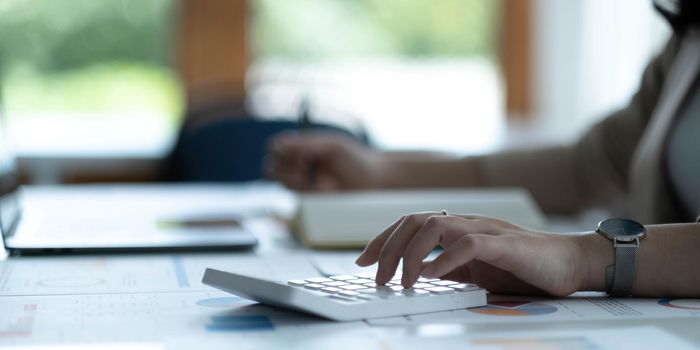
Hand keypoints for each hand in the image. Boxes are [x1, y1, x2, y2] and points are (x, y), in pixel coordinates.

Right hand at [266, 132, 383, 190]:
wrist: (375, 181)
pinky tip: (330, 190)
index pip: (275, 147)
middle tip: (303, 171)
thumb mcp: (332, 147)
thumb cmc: (355, 159)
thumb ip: (306, 145)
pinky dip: (313, 193)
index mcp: (302, 145)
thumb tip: (279, 146)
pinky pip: (300, 197)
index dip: (279, 152)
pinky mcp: (310, 199)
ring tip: (323, 182)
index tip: (297, 155)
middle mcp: (298, 163)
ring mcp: (303, 182)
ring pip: (284, 183)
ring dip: (299, 182)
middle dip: (285, 170)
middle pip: (271, 167)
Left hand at [355, 212, 590, 296]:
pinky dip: (446, 259)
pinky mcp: (507, 245)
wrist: (571, 264)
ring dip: (412, 253)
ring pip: (436, 225)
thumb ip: (450, 270)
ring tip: (403, 281)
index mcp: (458, 229)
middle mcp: (468, 223)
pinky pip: (470, 244)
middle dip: (388, 246)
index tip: (363, 261)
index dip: (383, 240)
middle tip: (376, 277)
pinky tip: (432, 277)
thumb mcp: (477, 272)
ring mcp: (486, 231)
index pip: (410, 224)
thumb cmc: (525, 268)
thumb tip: (419, 278)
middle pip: (415, 220)